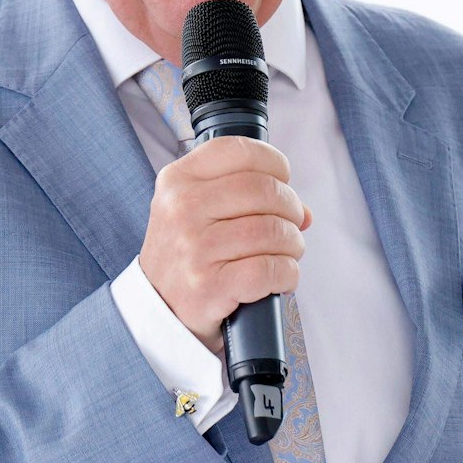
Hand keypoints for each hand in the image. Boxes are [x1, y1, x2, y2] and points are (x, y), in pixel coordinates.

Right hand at [139, 136, 312, 354]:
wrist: (158, 310)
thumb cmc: (188, 254)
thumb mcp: (196, 211)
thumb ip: (245, 197)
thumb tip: (304, 212)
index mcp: (177, 180)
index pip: (238, 151)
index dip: (274, 163)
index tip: (282, 180)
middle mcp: (181, 209)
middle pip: (263, 189)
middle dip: (290, 208)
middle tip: (291, 224)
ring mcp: (193, 248)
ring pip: (272, 230)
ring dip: (293, 244)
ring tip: (287, 252)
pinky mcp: (209, 286)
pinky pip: (270, 270)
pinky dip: (287, 274)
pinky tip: (281, 277)